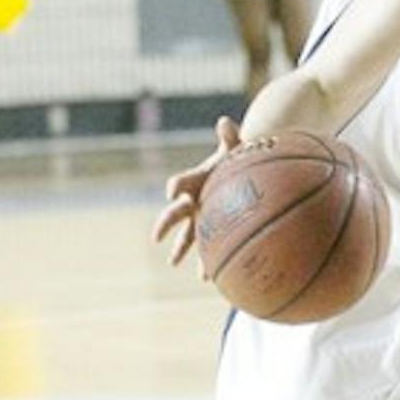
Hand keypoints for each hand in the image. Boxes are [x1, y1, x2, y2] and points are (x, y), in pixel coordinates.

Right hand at [153, 117, 243, 271]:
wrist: (243, 173)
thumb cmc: (237, 159)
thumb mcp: (235, 147)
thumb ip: (230, 136)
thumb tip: (224, 121)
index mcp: (195, 181)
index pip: (180, 183)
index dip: (176, 186)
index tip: (173, 192)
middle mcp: (192, 201)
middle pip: (174, 213)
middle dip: (165, 225)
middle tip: (156, 236)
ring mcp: (201, 218)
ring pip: (186, 236)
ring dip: (180, 249)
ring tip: (173, 262)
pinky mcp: (212, 231)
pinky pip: (207, 249)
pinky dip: (207, 263)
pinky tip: (208, 278)